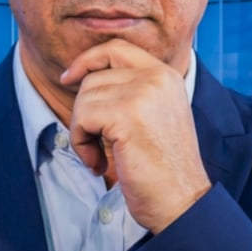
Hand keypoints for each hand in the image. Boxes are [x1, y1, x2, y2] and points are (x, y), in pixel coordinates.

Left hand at [60, 39, 211, 232]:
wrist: (182, 202)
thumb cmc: (163, 170)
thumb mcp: (154, 118)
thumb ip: (130, 93)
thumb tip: (82, 78)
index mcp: (166, 76)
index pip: (116, 48)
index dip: (87, 60)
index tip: (69, 78)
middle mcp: (157, 78)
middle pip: (94, 77)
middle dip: (85, 111)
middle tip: (96, 145)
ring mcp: (143, 93)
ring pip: (84, 98)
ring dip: (82, 132)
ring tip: (100, 157)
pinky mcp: (127, 113)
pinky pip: (82, 118)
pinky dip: (81, 143)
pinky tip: (99, 164)